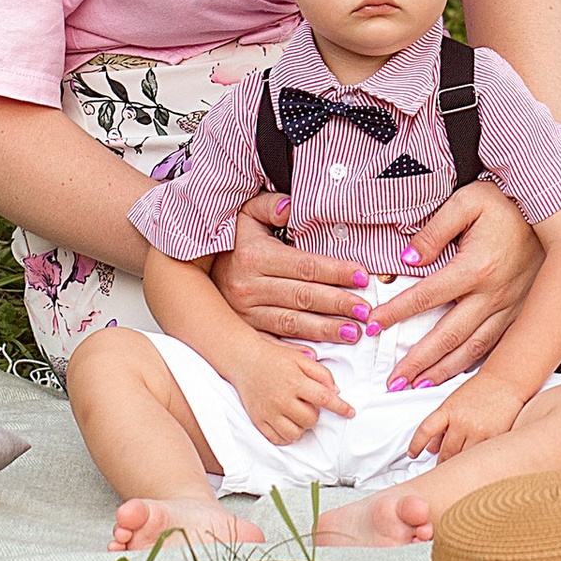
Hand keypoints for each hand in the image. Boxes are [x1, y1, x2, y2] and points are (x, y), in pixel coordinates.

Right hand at [211, 193, 379, 346]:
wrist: (196, 271)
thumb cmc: (235, 242)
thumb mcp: (247, 214)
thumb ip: (270, 206)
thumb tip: (290, 206)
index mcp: (255, 257)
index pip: (305, 266)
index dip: (335, 271)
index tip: (361, 276)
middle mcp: (248, 286)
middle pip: (303, 297)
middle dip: (337, 304)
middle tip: (364, 310)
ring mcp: (245, 312)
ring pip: (291, 322)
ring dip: (324, 329)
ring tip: (352, 332)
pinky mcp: (244, 329)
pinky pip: (271, 341)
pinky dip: (293, 350)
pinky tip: (315, 355)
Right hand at [235, 332, 354, 449]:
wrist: (244, 360)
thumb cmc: (275, 358)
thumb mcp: (301, 358)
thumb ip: (321, 373)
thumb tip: (336, 392)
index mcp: (295, 381)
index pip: (325, 399)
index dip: (341, 408)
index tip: (351, 413)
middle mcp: (282, 399)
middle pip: (311, 420)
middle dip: (315, 413)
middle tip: (307, 403)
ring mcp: (269, 412)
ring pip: (296, 433)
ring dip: (302, 426)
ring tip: (297, 413)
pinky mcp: (259, 421)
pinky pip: (279, 439)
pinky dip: (287, 435)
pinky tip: (287, 422)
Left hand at [372, 181, 544, 383]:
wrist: (556, 213)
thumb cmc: (508, 204)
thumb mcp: (467, 202)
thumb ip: (434, 230)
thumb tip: (408, 259)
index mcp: (476, 267)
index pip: (426, 296)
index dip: (396, 313)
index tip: (374, 325)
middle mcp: (494, 294)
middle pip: (449, 336)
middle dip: (418, 362)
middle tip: (394, 380)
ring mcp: (510, 307)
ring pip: (473, 349)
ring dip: (444, 371)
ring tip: (419, 386)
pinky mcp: (521, 312)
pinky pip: (496, 345)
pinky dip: (474, 364)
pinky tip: (458, 373)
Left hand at [415, 375, 525, 463]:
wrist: (507, 380)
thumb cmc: (483, 388)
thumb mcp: (456, 401)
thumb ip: (443, 423)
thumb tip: (432, 446)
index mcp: (449, 409)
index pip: (425, 431)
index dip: (415, 445)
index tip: (413, 454)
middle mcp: (461, 421)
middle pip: (444, 452)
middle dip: (440, 462)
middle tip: (439, 468)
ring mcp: (477, 431)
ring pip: (460, 458)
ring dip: (456, 465)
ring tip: (455, 470)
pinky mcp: (493, 438)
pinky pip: (478, 457)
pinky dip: (473, 462)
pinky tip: (473, 464)